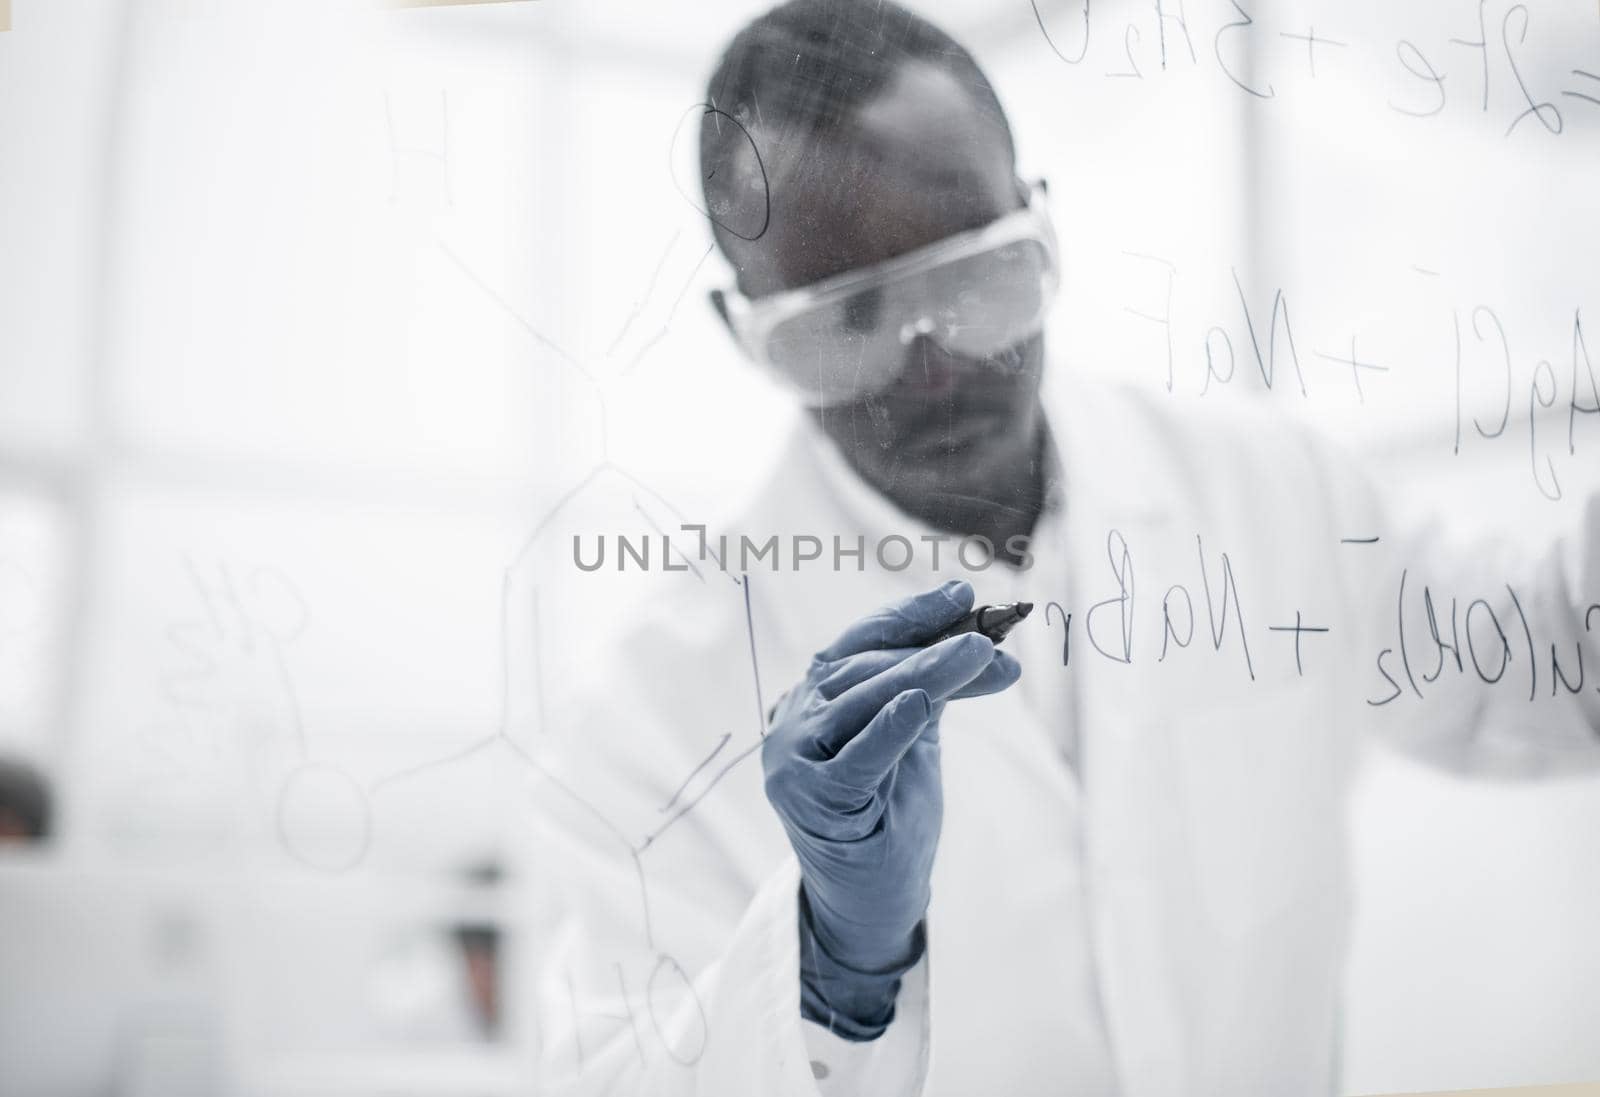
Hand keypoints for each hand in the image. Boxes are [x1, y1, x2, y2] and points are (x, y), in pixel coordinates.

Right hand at [762, 579, 1021, 1038]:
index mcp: (811, 701)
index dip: (908, 616)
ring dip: (923, 674)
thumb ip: (932, 691)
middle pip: (863, 669)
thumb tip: (988, 648)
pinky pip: (856, 758)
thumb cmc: (889, 815)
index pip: (857, 643)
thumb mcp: (913, 740)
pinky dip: (888, 728)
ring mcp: (793, 761)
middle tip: (989, 640)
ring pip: (862, 702)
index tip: (963, 596)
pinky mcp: (810, 802)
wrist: (873, 899)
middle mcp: (792, 722)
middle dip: (931, 650)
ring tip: (975, 656)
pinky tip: (919, 704)